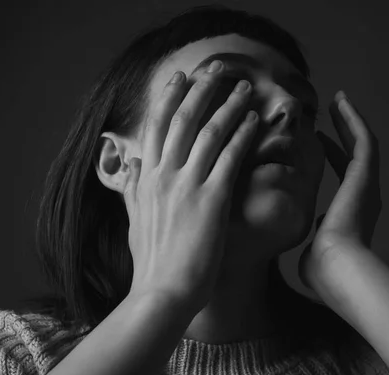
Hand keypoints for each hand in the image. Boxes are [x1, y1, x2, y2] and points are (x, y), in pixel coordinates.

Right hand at [124, 61, 258, 312]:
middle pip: (184, 120)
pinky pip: (231, 158)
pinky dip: (243, 136)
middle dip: (202, 89)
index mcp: (146, 178)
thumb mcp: (134, 221)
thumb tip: (132, 164)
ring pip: (209, 133)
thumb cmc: (151, 262)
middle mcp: (164, 175)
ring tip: (245, 88)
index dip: (169, 98)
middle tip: (218, 67)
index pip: (157, 127)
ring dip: (229, 106)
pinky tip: (256, 121)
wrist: (162, 292)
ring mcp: (188, 186)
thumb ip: (134, 189)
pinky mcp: (212, 200)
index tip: (181, 77)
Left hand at [298, 91, 381, 289]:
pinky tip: (342, 104)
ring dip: (350, 121)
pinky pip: (364, 140)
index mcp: (353, 210)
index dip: (332, 154)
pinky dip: (354, 121)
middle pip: (356, 153)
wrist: (337, 267)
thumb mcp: (315, 246)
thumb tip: (309, 237)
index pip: (344, 174)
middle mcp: (366, 194)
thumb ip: (314, 237)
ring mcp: (368, 184)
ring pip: (363, 143)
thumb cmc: (323, 267)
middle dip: (344, 132)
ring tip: (339, 100)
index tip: (318, 140)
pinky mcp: (366, 176)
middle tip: (333, 112)